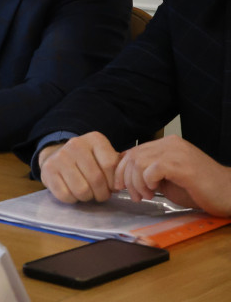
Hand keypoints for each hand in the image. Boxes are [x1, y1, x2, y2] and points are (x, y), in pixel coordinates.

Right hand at [38, 131, 121, 203]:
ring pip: (82, 190)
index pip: (110, 165)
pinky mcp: (48, 170)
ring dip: (88, 197)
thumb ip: (117, 167)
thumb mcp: (104, 157)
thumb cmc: (88, 160)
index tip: (112, 187)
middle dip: (102, 193)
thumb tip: (125, 183)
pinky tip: (73, 191)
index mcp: (94, 139)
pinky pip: (66, 195)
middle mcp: (75, 144)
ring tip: (87, 192)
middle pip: (96, 179)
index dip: (114, 182)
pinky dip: (72, 199)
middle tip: (101, 194)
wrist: (57, 155)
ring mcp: (60, 156)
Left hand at [114, 135, 230, 215]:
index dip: (121, 169)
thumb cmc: (200, 190)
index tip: (121, 186)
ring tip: (147, 195)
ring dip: (137, 182)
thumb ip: (149, 172)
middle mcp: (170, 144)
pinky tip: (155, 190)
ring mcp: (177, 152)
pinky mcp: (183, 165)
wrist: (230, 194)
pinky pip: (152, 169)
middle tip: (137, 196)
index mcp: (166, 145)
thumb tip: (125, 176)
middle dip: (127, 179)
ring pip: (138, 162)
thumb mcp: (167, 178)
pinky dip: (148, 181)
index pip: (133, 151)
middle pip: (133, 156)